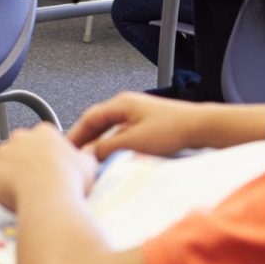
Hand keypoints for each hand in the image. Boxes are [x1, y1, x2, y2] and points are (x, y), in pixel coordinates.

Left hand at [0, 124, 97, 213]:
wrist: (48, 197)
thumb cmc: (67, 181)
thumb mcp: (87, 165)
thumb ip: (85, 157)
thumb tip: (89, 156)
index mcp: (44, 132)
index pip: (41, 140)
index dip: (45, 157)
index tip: (49, 169)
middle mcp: (21, 137)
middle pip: (20, 149)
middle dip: (26, 163)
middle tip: (37, 182)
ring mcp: (3, 153)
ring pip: (4, 164)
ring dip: (11, 175)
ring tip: (25, 193)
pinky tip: (12, 197)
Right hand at [68, 91, 203, 158]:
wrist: (200, 127)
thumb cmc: (172, 128)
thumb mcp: (133, 142)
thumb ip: (107, 148)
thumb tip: (88, 155)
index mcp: (121, 103)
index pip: (88, 117)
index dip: (74, 134)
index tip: (64, 148)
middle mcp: (127, 105)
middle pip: (98, 122)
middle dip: (85, 140)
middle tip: (73, 156)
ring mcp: (137, 113)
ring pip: (110, 129)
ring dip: (99, 144)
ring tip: (90, 160)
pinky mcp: (147, 123)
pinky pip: (121, 133)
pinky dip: (112, 144)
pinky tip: (112, 157)